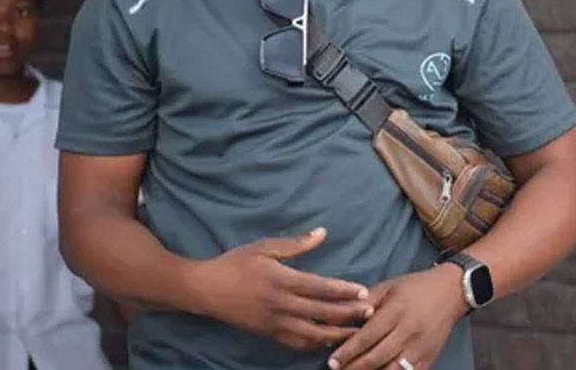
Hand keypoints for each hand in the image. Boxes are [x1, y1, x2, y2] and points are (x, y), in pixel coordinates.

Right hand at [188, 227, 372, 350]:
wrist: (205, 290)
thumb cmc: (235, 263)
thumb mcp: (265, 247)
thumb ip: (296, 244)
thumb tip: (323, 233)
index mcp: (282, 280)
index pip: (320, 288)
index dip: (344, 291)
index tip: (363, 291)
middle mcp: (281, 305)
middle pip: (321, 312)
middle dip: (348, 313)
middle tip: (370, 312)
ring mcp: (274, 323)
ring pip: (312, 333)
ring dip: (336, 333)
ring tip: (356, 331)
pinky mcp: (268, 334)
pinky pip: (296, 343)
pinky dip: (315, 343)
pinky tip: (329, 340)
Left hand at [326, 265, 468, 369]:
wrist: (452, 290)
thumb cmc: (416, 287)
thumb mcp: (389, 287)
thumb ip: (364, 303)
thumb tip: (336, 315)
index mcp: (397, 310)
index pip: (368, 336)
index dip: (348, 351)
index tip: (332, 361)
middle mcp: (409, 331)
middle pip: (377, 356)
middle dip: (354, 367)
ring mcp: (421, 347)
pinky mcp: (429, 358)